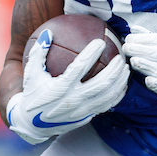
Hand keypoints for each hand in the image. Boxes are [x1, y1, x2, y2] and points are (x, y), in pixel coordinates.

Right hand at [6, 34, 129, 143]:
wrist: (32, 123)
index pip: (80, 67)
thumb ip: (38, 52)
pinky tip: (122, 85)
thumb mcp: (31, 73)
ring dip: (119, 81)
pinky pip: (106, 106)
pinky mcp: (86, 117)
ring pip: (107, 96)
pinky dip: (117, 95)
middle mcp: (72, 100)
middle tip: (120, 57)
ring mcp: (81, 111)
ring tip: (126, 69)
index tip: (99, 42)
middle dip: (114, 69)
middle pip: (101, 83)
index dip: (91, 53)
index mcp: (60, 87)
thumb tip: (48, 32)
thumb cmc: (32, 93)